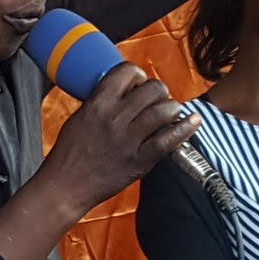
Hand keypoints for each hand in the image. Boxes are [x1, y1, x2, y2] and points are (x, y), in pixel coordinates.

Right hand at [44, 63, 191, 221]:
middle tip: (157, 100)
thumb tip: (122, 92)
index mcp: (98, 104)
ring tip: (170, 113)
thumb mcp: (79, 118)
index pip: (126, 72)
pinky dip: (185, 128)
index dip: (138, 75)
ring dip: (172, 108)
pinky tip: (193, 121)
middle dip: (159, 91)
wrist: (65, 187)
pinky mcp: (139, 160)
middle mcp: (115, 118)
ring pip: (164, 110)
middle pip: (152, 89)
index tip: (140, 83)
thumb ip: (100, 102)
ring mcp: (129, 140)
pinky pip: (169, 140)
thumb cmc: (69, 155)